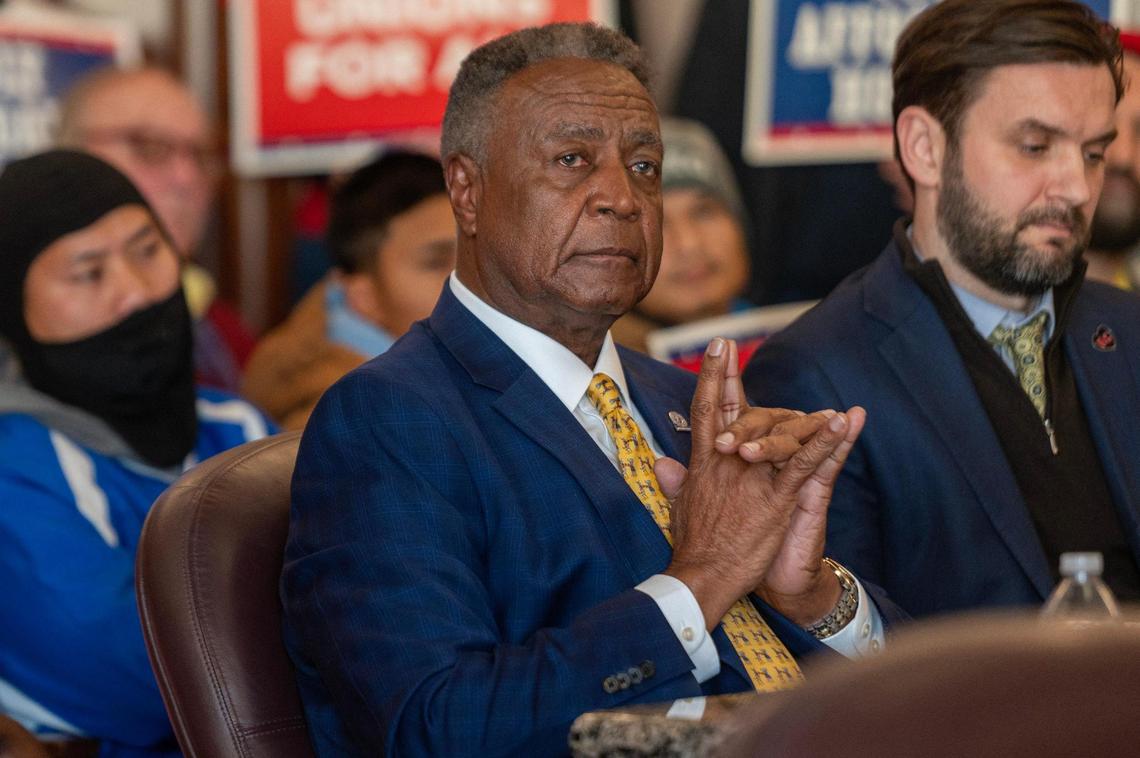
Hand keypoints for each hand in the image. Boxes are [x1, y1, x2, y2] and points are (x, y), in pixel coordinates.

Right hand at [657, 337, 862, 627]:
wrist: (704, 575)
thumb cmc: (694, 547)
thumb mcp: (680, 508)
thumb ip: (677, 482)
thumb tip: (662, 464)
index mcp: (704, 464)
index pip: (704, 412)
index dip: (709, 378)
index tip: (714, 350)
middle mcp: (725, 464)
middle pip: (730, 411)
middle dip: (726, 374)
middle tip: (727, 342)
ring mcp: (752, 479)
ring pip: (777, 435)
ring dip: (805, 415)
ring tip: (827, 404)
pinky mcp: (776, 499)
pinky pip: (804, 464)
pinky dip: (824, 441)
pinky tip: (840, 422)